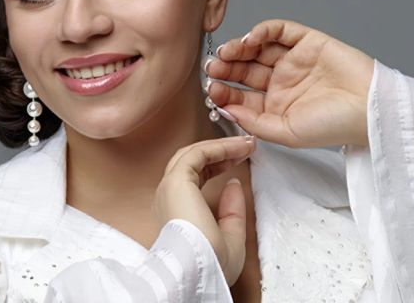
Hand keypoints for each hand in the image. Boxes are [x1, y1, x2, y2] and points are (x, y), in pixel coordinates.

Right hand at [153, 135, 256, 285]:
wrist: (199, 271)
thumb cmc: (211, 265)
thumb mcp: (230, 237)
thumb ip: (231, 210)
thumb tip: (232, 184)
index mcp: (178, 213)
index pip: (194, 178)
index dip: (218, 165)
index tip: (239, 159)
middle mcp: (169, 198)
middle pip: (192, 162)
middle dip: (220, 151)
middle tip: (245, 146)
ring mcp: (170, 188)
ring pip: (192, 154)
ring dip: (220, 145)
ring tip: (245, 142)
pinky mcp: (177, 181)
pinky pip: (197, 154)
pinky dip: (217, 147)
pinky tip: (236, 146)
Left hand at [205, 19, 374, 148]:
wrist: (369, 109)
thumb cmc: (334, 126)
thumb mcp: (286, 133)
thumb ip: (254, 122)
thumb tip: (226, 108)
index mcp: (275, 105)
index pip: (241, 94)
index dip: (225, 91)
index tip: (212, 90)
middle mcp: (282, 81)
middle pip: (245, 69)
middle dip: (227, 68)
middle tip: (213, 68)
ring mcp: (293, 59)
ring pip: (257, 48)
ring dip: (239, 48)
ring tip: (227, 53)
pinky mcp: (307, 41)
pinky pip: (279, 30)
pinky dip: (262, 31)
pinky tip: (250, 40)